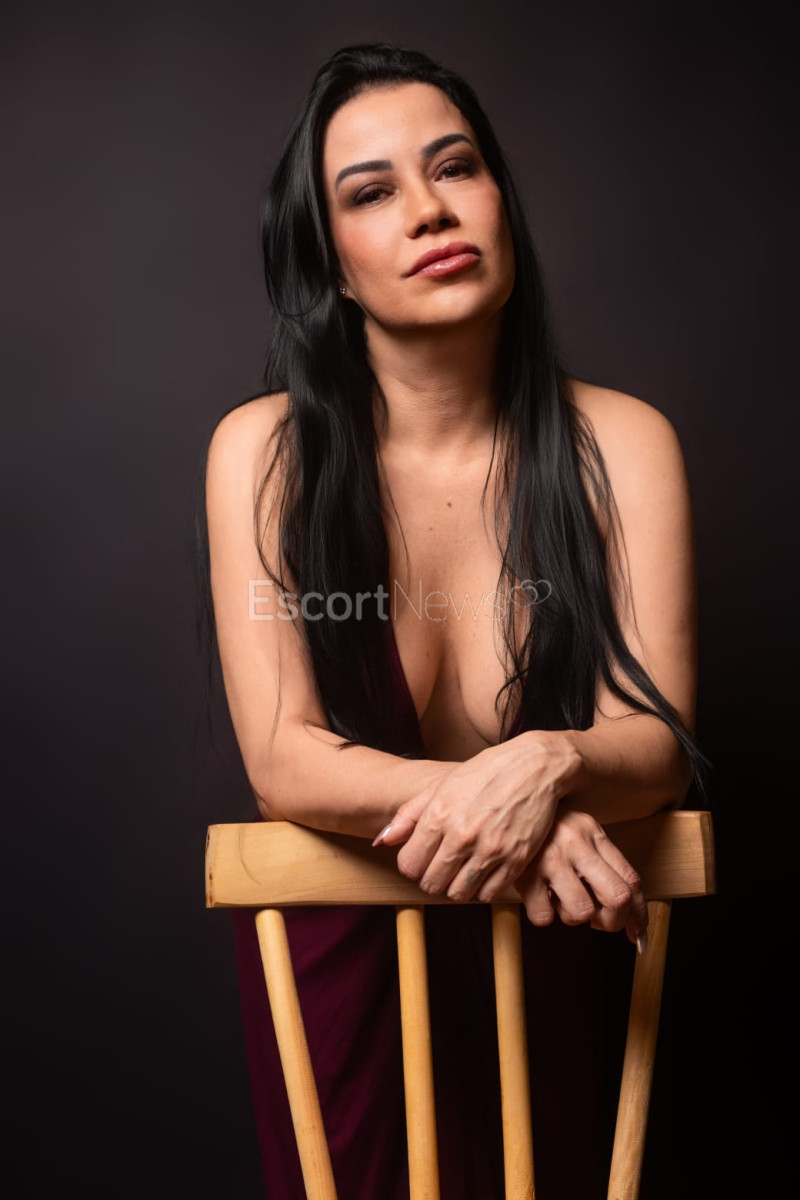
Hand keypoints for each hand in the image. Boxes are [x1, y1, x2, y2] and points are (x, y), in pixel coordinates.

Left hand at [373, 731, 579, 902]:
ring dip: (455, 888)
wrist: (534, 767)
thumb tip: (382, 841)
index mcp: (439, 815)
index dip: (412, 865)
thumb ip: (408, 816)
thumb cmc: (485, 773)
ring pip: (458, 894)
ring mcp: (490, 850)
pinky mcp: (516, 860)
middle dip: (432, 879)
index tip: (422, 859)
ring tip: (461, 872)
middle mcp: (462, 835)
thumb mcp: (441, 786)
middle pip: (431, 884)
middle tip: (441, 868)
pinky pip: (489, 894)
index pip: (408, 865)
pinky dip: (482, 889)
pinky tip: (483, 872)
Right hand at [513, 809, 647, 945]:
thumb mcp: (577, 835)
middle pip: (618, 898)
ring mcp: (549, 858)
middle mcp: (575, 842)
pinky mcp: (523, 874)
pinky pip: (544, 917)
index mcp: (593, 832)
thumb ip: (602, 864)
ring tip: (560, 901)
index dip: (639, 913)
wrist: (501, 813)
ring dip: (573, 917)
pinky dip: (543, 914)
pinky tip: (538, 897)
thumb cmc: (545, 832)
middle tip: (598, 922)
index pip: (631, 879)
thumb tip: (631, 913)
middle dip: (612, 922)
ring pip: (582, 912)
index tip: (637, 933)